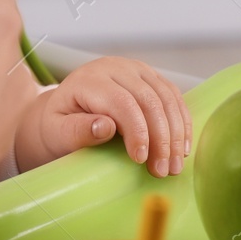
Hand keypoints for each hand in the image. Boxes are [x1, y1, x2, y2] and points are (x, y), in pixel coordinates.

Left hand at [21, 56, 190, 176]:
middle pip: (149, 101)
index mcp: (89, 79)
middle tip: (163, 171)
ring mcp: (135, 70)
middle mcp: (114, 68)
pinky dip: (181, 123)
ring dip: (175, 134)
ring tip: (174, 166)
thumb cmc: (59, 125)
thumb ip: (78, 130)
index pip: (122, 102)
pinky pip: (174, 97)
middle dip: (161, 139)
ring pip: (166, 98)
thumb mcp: (58, 132)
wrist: (64, 111)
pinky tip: (182, 147)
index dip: (137, 131)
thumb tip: (106, 127)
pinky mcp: (150, 77)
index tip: (141, 159)